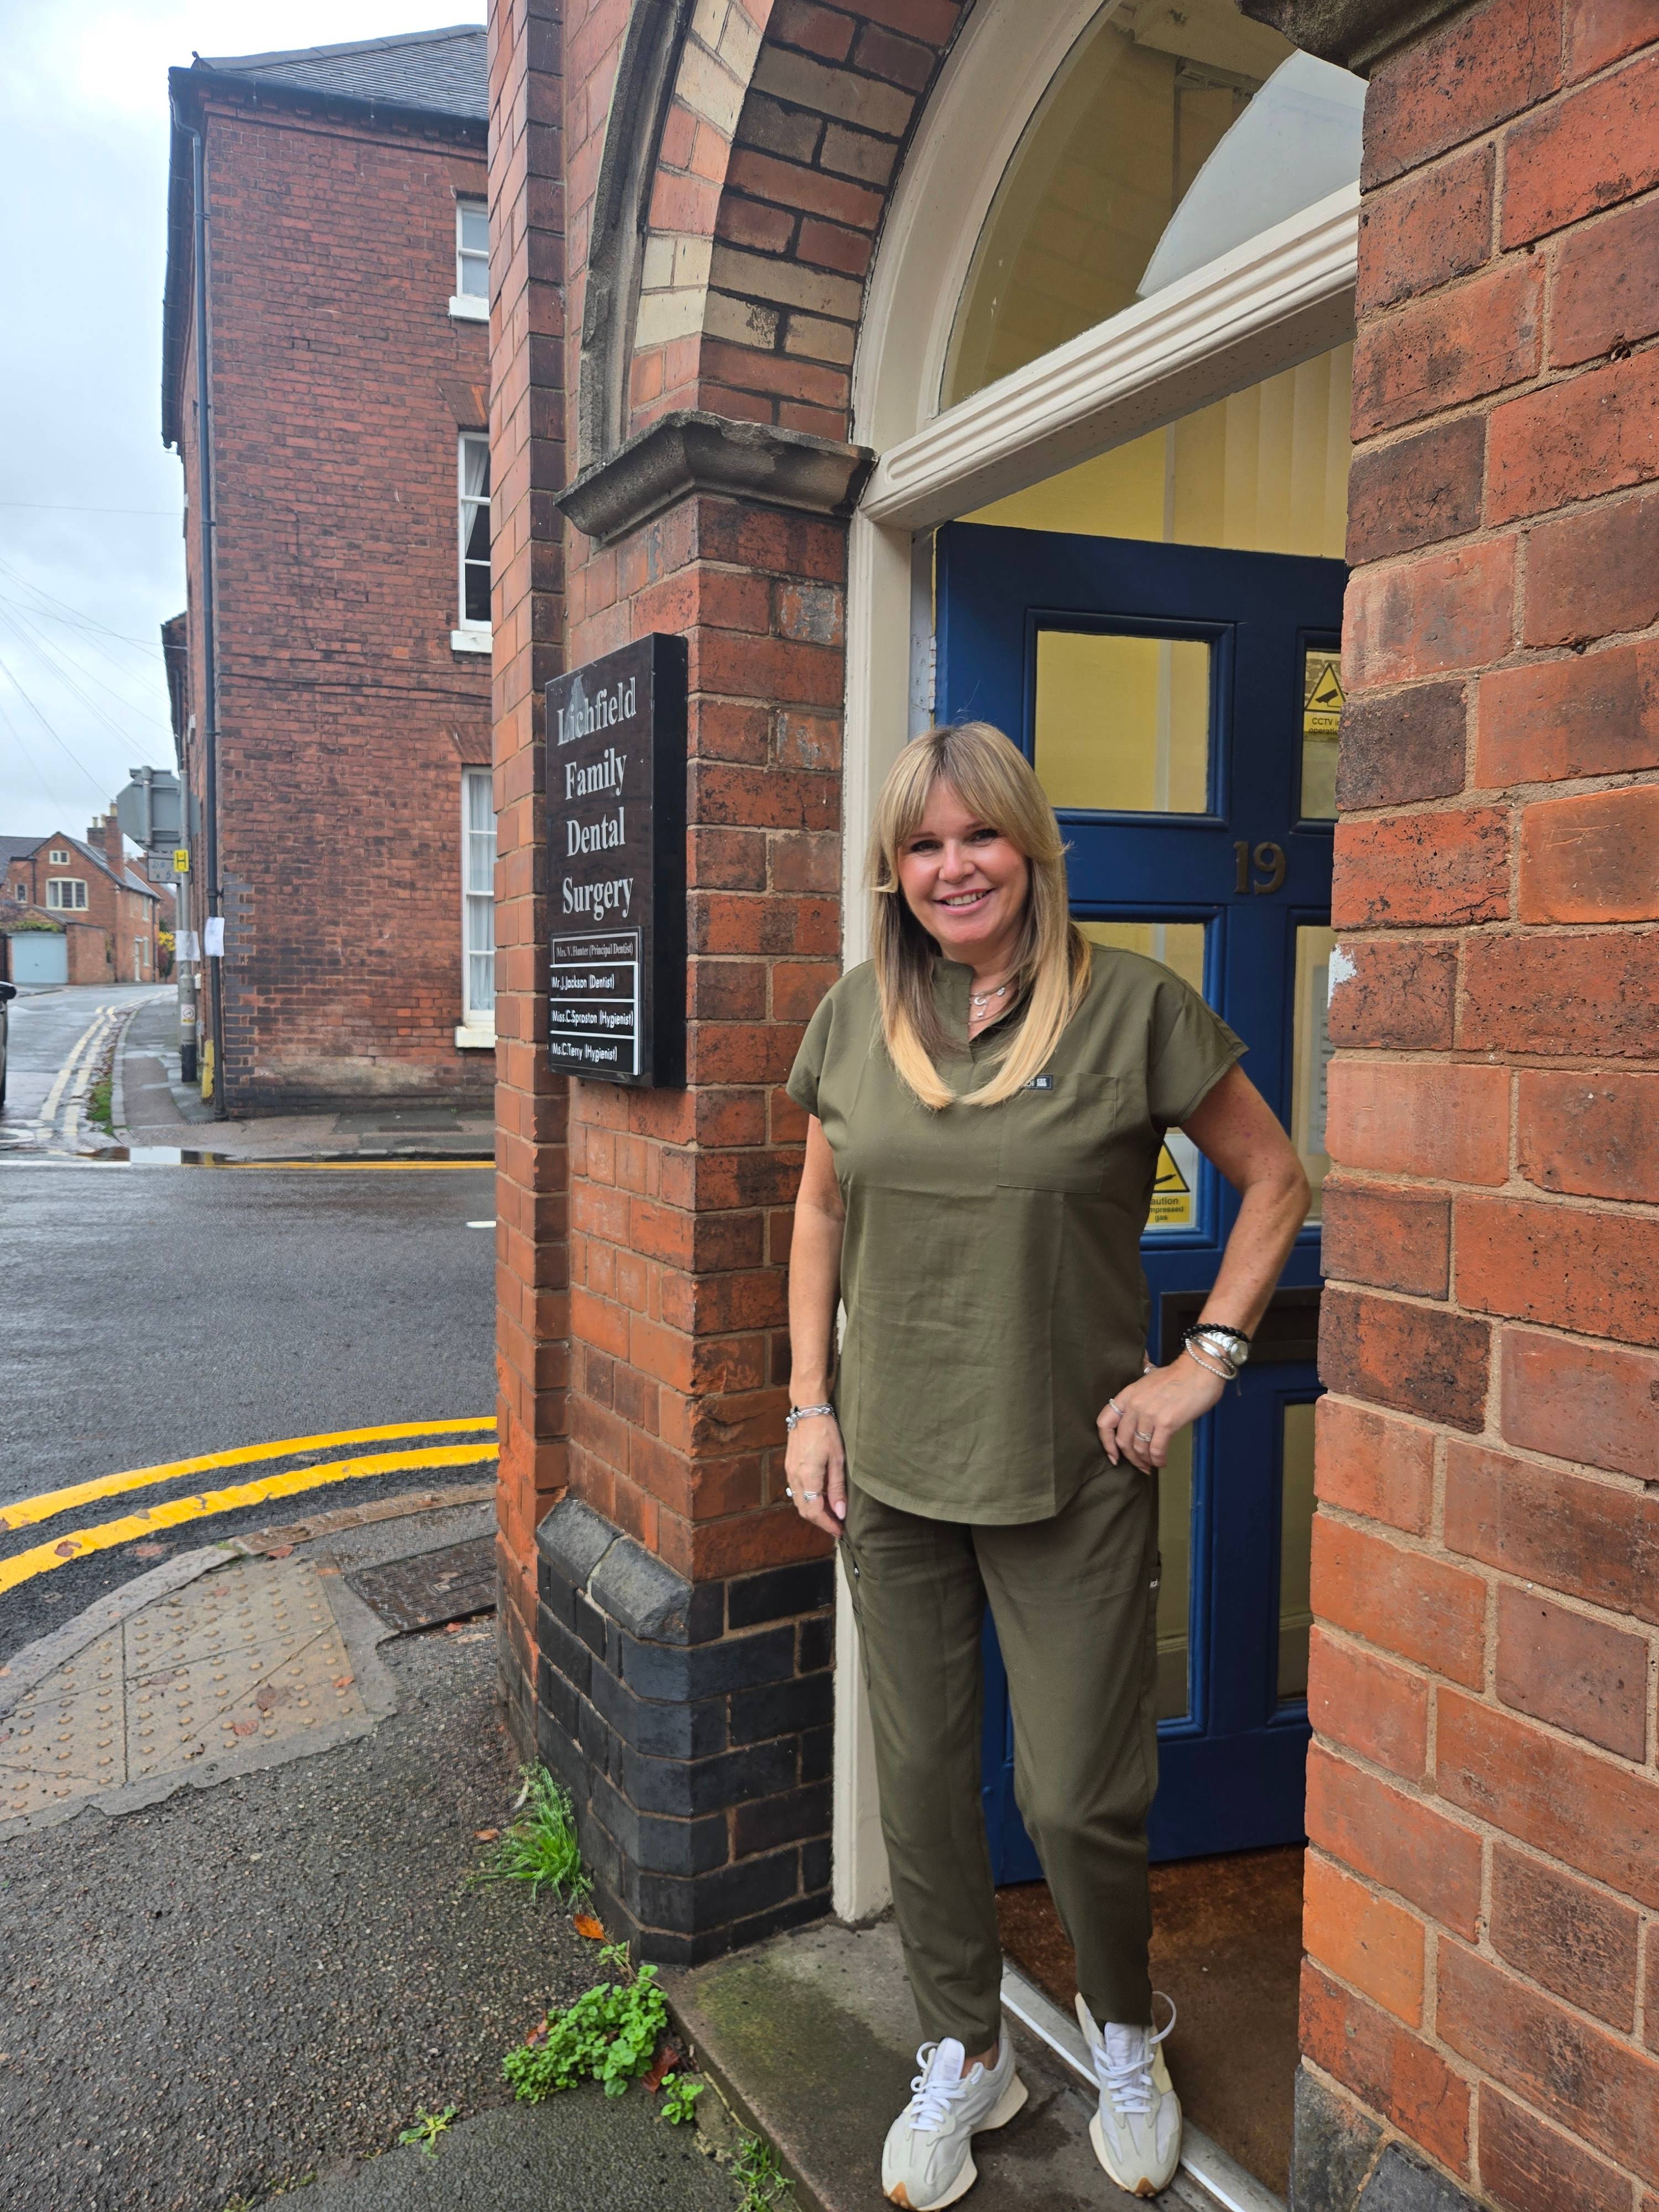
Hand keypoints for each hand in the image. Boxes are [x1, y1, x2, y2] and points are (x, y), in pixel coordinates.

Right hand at [785, 1413, 845, 1538]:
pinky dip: (809, 1499)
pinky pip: (797, 1491)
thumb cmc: (826, 1431)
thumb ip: (837, 1488)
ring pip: (799, 1502)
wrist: (808, 1410)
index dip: (827, 1524)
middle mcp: (794, 1477)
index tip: (840, 1531)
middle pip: (805, 1510)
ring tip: (832, 1512)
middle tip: (838, 1524)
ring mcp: (790, 1472)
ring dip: (814, 1511)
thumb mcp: (837, 1460)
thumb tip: (840, 1512)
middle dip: (821, 1521)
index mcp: (807, 1476)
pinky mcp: (790, 1467)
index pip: (814, 1512)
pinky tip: (822, 1497)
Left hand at [1098, 1355, 1226, 1474]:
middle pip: (1122, 1440)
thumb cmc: (1179, 1375)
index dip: (1106, 1443)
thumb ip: (1139, 1393)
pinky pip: (1156, 1449)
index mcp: (1127, 1395)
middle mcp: (1134, 1405)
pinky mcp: (1166, 1423)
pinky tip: (1162, 1462)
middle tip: (1140, 1465)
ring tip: (1152, 1464)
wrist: (1201, 1370)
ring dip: (1145, 1460)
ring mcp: (1149, 1414)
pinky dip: (1158, 1460)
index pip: (1104, 1422)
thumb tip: (1137, 1405)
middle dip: (1131, 1457)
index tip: (1113, 1456)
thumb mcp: (1149, 1379)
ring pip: (1139, 1447)